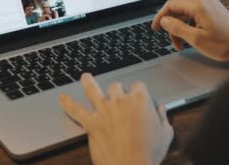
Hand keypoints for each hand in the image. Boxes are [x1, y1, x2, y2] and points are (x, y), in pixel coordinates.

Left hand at [59, 74, 173, 164]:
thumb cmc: (150, 152)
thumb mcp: (165, 133)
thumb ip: (163, 118)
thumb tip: (161, 109)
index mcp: (140, 99)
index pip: (138, 85)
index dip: (139, 92)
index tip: (140, 98)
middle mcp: (120, 101)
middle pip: (116, 86)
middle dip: (117, 91)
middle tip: (118, 99)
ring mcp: (104, 111)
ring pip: (93, 90)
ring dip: (88, 82)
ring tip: (85, 77)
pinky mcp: (92, 124)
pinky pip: (76, 110)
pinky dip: (68, 103)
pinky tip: (62, 98)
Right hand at [152, 0, 228, 64]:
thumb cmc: (225, 44)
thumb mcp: (196, 39)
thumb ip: (177, 28)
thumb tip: (164, 20)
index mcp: (199, 5)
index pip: (171, 5)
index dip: (160, 17)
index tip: (155, 29)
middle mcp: (205, 0)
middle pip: (179, 10)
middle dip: (173, 27)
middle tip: (175, 44)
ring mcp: (210, 4)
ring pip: (186, 14)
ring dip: (182, 28)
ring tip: (185, 45)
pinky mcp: (214, 9)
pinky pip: (195, 15)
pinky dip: (191, 26)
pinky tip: (193, 38)